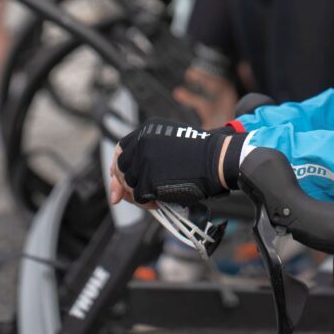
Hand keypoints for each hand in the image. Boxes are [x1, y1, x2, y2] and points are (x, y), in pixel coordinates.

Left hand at [109, 118, 244, 206]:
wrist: (216, 160)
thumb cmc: (199, 156)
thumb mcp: (169, 143)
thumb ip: (146, 155)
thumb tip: (123, 179)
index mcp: (147, 130)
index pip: (121, 150)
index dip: (118, 168)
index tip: (118, 182)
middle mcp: (141, 142)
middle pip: (120, 169)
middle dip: (126, 185)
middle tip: (140, 196)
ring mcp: (143, 160)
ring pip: (129, 185)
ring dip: (140, 195)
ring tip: (158, 196)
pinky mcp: (148, 179)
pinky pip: (139, 197)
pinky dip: (149, 203)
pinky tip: (162, 201)